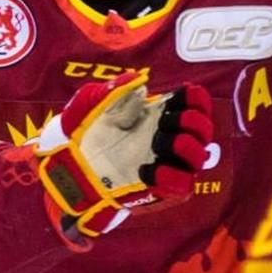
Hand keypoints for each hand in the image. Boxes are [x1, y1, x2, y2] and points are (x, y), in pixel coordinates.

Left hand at [36, 72, 213, 236]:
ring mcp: (166, 164)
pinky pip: (182, 186)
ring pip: (199, 158)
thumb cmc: (83, 130)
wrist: (68, 165)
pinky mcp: (161, 189)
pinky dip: (170, 176)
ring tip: (157, 143)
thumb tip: (140, 83)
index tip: (181, 96)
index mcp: (158, 114)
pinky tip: (146, 170)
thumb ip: (114, 89)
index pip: (196, 103)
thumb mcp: (91, 102)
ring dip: (185, 147)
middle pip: (204, 129)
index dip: (196, 99)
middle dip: (192, 122)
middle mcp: (168, 138)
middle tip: (165, 121)